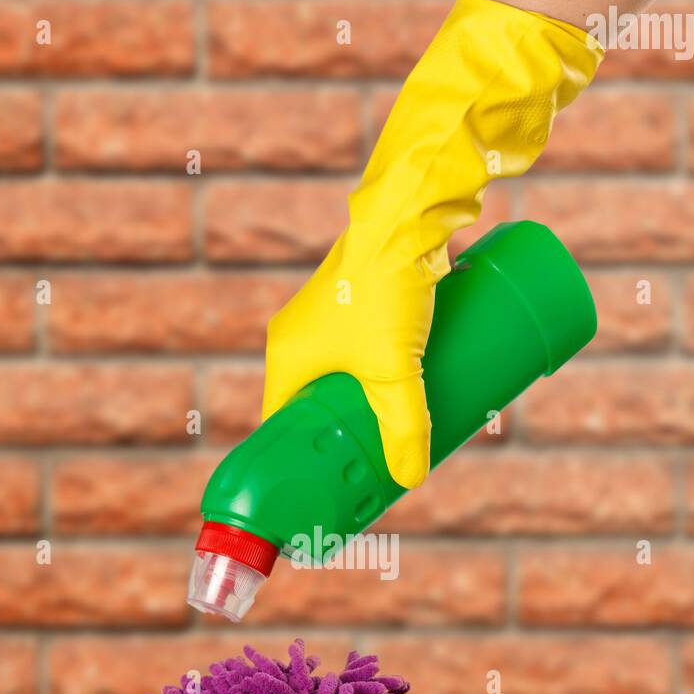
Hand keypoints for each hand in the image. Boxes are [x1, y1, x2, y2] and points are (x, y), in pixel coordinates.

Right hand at [262, 232, 434, 490]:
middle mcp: (299, 334)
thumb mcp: (395, 370)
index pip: (281, 423)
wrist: (407, 212)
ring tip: (395, 432)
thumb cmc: (384, 287)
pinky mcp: (364, 299)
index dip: (302, 455)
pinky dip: (382, 372)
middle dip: (343, 433)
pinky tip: (410, 388)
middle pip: (316, 402)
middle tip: (370, 464)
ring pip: (346, 375)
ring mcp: (331, 315)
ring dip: (366, 403)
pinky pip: (367, 350)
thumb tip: (412, 477)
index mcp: (286, 356)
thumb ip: (405, 426)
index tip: (326, 480)